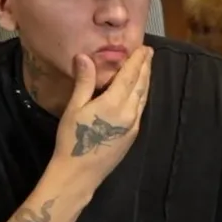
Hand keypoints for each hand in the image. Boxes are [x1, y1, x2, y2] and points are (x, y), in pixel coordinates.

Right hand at [49, 47, 152, 187]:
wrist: (79, 173)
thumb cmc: (72, 139)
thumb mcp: (74, 108)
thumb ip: (84, 82)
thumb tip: (84, 57)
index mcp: (114, 103)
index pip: (131, 75)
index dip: (138, 60)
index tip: (144, 48)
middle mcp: (129, 112)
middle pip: (141, 84)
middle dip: (146, 67)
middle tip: (149, 53)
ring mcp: (133, 125)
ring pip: (143, 97)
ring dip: (146, 80)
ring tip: (147, 67)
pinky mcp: (132, 134)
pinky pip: (141, 109)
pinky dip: (142, 95)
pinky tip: (139, 92)